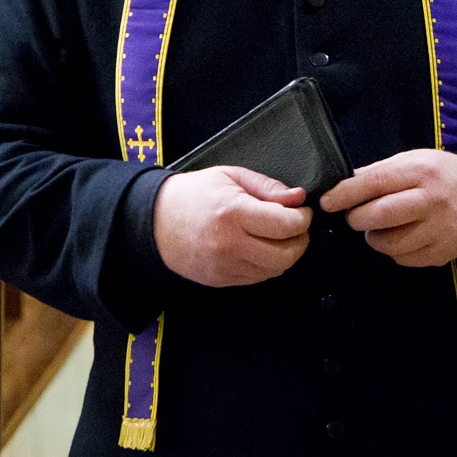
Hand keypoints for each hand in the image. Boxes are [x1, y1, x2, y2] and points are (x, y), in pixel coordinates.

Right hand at [153, 166, 310, 286]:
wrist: (152, 220)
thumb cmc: (193, 193)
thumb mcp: (231, 176)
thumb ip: (268, 187)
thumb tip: (298, 198)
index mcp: (234, 213)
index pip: (286, 225)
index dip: (303, 219)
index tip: (302, 212)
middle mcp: (229, 244)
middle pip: (285, 255)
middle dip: (300, 241)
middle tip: (297, 228)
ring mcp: (223, 266)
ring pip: (274, 270)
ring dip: (285, 255)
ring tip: (279, 238)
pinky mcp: (218, 280)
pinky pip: (256, 278)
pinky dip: (267, 266)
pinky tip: (260, 249)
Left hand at [319, 149, 456, 267]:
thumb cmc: (443, 175)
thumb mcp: (415, 160)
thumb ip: (380, 172)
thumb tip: (343, 185)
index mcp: (422, 172)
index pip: (376, 183)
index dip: (346, 194)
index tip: (328, 201)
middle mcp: (432, 201)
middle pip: (380, 216)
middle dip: (357, 219)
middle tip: (355, 217)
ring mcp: (438, 231)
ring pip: (389, 244)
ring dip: (375, 237)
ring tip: (381, 227)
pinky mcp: (441, 254)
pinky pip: (403, 259)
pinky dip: (394, 250)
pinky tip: (402, 236)